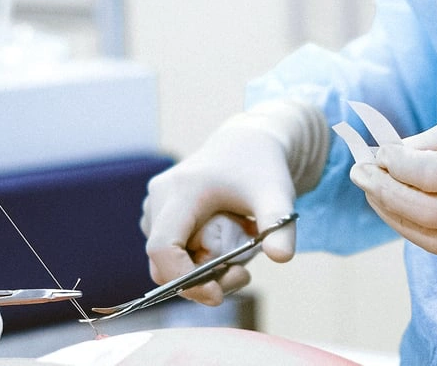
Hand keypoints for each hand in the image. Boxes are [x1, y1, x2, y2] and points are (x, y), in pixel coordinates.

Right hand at [140, 99, 326, 304]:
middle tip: (243, 275)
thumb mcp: (277, 194)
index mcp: (180, 190)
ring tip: (240, 258)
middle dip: (200, 281)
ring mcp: (155, 205)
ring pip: (165, 260)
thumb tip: (281, 258)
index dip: (183, 280)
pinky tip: (225, 249)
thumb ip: (279, 226)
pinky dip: (194, 261)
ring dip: (198, 273)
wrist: (249, 143)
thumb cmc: (261, 167)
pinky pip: (169, 251)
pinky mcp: (159, 213)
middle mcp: (159, 197)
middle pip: (162, 262)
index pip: (163, 248)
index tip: (218, 294)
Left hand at [351, 118, 436, 287]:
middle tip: (358, 171)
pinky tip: (402, 212)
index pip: (431, 173)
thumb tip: (405, 146)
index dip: (395, 162)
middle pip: (422, 209)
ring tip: (372, 191)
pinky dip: (418, 232)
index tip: (374, 149)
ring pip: (429, 237)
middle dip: (383, 190)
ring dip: (393, 215)